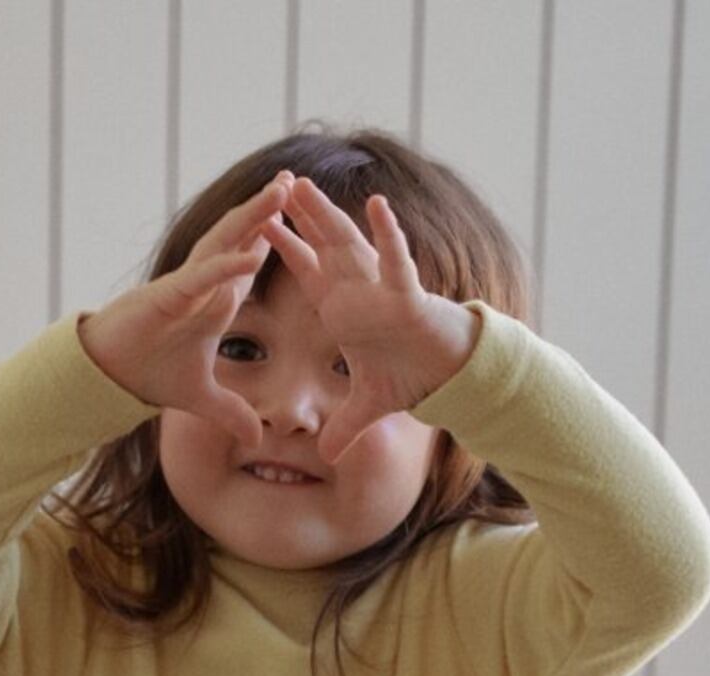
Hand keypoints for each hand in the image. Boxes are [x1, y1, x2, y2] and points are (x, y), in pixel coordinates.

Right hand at [77, 170, 297, 446]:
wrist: (108, 376)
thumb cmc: (148, 374)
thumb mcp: (201, 399)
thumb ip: (230, 413)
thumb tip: (255, 439)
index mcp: (214, 301)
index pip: (249, 262)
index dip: (272, 240)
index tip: (300, 220)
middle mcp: (203, 286)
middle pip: (241, 240)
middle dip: (267, 212)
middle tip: (293, 183)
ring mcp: (186, 286)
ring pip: (224, 243)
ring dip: (253, 218)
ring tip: (280, 192)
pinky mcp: (168, 297)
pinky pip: (203, 277)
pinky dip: (227, 265)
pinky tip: (253, 251)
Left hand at [260, 179, 478, 463]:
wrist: (451, 376)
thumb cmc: (412, 377)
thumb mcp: (368, 409)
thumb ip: (344, 428)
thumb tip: (327, 457)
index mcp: (345, 308)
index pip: (308, 272)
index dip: (284, 250)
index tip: (257, 227)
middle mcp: (361, 291)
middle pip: (323, 247)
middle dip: (299, 218)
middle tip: (273, 186)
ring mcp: (383, 289)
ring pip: (352, 243)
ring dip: (328, 215)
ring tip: (304, 185)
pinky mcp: (410, 296)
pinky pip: (397, 262)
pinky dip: (388, 235)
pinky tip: (377, 205)